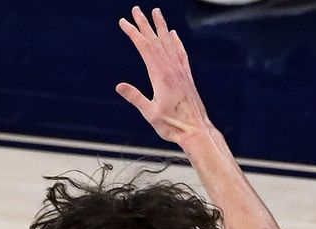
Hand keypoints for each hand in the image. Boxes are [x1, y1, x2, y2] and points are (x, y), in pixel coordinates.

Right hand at [116, 6, 210, 145]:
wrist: (196, 129)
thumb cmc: (172, 125)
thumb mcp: (150, 113)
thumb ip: (135, 97)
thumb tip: (119, 86)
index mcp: (161, 75)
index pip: (144, 48)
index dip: (133, 33)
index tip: (124, 22)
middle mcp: (172, 68)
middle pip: (155, 40)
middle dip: (144, 24)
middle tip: (135, 10)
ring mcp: (180, 70)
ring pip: (168, 42)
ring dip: (160, 26)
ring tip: (155, 13)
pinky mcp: (186, 75)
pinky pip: (180, 52)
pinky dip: (175, 40)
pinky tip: (172, 34)